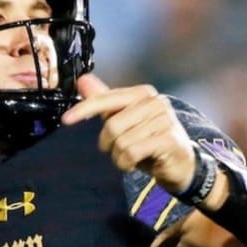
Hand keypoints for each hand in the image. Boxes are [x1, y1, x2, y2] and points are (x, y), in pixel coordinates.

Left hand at [61, 74, 196, 193]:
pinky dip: (127, 163)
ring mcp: (165, 120)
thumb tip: (82, 80)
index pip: (107, 99)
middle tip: (118, 151)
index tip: (66, 120)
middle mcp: (156, 102)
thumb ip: (104, 102)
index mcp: (143, 93)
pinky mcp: (169, 140)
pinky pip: (132, 153)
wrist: (180, 165)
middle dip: (108, 144)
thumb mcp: (124, 121)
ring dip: (119, 158)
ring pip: (121, 142)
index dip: (84, 109)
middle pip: (112, 125)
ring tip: (130, 158)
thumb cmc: (149, 142)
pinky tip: (136, 164)